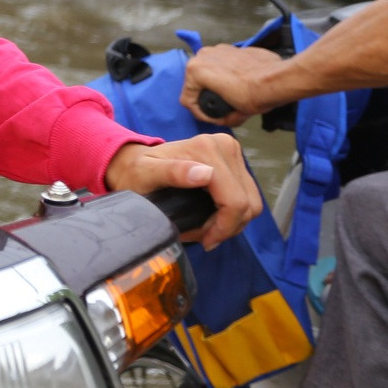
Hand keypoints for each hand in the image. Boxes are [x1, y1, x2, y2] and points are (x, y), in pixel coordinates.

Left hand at [105, 135, 259, 250]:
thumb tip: (205, 175)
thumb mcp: (145, 174)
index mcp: (206, 149)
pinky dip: (233, 212)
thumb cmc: (136, 172)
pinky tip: (212, 218)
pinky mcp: (235, 160)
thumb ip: (172, 173)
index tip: (206, 241)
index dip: (224, 227)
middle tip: (203, 237)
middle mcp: (224, 145)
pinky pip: (247, 195)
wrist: (136, 162)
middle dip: (227, 226)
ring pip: (251, 202)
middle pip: (247, 203)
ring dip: (232, 222)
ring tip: (206, 230)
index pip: (235, 200)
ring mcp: (232, 151)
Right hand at [183, 45, 284, 123]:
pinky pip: (222, 64)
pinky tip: (240, 83)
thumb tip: (222, 118)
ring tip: (231, 95)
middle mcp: (203, 56)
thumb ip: (222, 118)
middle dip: (207, 96)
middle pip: (196, 83)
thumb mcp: (234, 115)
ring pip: (209, 71)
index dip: (200, 113)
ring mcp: (218, 50)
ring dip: (216, 83)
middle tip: (220, 108)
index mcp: (195, 71)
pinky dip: (227, 73)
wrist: (278, 80)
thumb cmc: (255, 94)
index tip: (212, 118)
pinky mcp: (231, 48)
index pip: (187, 99)